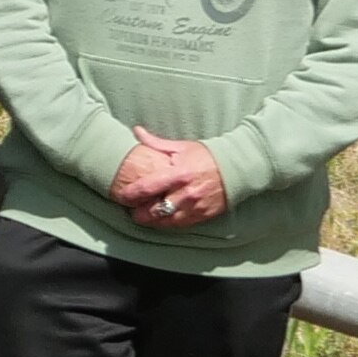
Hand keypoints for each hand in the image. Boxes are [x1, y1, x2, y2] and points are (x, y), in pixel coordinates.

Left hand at [113, 129, 227, 228]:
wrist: (235, 168)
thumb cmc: (206, 155)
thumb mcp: (181, 147)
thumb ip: (156, 143)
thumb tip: (137, 131)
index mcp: (177, 174)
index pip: (147, 188)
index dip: (131, 194)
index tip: (121, 196)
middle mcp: (185, 193)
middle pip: (154, 210)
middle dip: (139, 213)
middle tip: (131, 211)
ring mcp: (195, 206)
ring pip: (166, 221)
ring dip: (152, 221)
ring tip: (144, 218)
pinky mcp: (203, 215)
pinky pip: (181, 225)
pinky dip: (169, 224)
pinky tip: (161, 221)